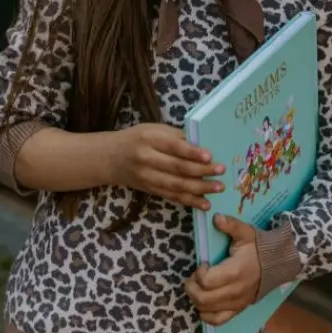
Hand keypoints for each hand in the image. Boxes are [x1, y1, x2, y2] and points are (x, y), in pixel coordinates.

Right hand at [105, 123, 224, 210]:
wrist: (111, 158)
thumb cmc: (137, 138)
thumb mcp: (153, 130)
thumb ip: (175, 136)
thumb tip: (201, 145)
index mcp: (149, 139)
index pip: (174, 146)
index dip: (192, 152)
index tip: (210, 156)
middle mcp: (147, 159)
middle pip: (177, 168)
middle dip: (202, 171)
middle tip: (221, 172)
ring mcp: (148, 177)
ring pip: (176, 185)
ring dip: (199, 188)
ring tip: (218, 188)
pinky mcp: (150, 190)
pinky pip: (172, 196)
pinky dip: (189, 201)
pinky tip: (204, 203)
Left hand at [184, 214, 260, 325]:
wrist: (277, 264)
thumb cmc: (258, 248)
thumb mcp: (245, 233)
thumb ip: (230, 225)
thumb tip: (216, 217)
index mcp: (235, 272)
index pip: (206, 281)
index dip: (198, 273)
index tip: (202, 263)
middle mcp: (235, 292)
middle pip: (203, 299)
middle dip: (191, 287)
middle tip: (192, 277)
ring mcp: (236, 303)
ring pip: (207, 311)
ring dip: (196, 300)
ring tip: (197, 287)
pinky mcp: (238, 309)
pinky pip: (218, 320)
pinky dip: (206, 316)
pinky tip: (202, 304)